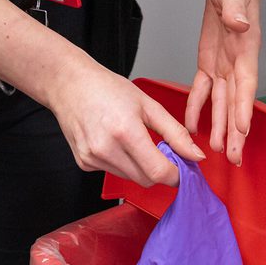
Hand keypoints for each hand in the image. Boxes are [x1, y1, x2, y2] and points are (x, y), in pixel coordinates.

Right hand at [48, 57, 205, 186]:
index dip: (175, 175)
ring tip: (134, 141)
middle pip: (146, 180)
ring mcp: (92, 158)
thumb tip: (196, 156)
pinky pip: (114, 172)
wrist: (70, 85)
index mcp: (125, 131)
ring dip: (140, 167)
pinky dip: (122, 163)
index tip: (182, 168)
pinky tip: (115, 143)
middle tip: (161, 151)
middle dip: (159, 170)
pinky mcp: (84, 163)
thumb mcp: (149, 105)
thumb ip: (176, 133)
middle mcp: (106, 148)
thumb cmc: (107, 89)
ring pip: (131, 178)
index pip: (158, 172)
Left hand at [184, 0, 260, 165]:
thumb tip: (240, 23)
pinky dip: (197, 109)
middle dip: (236, 132)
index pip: (246, 84)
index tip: (243, 130)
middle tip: (235, 157)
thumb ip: (237, 8)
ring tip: (218, 152)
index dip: (245, 108)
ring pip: (222, 104)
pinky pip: (202, 91)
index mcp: (247, 49)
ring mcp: (224, 67)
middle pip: (237, 103)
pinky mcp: (209, 64)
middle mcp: (238, 64)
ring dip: (221, 128)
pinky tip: (192, 127)